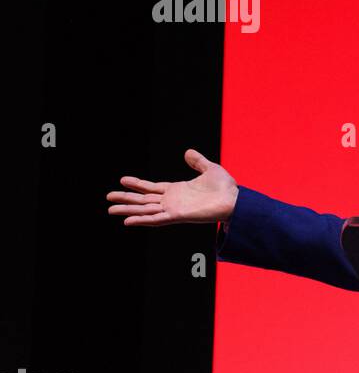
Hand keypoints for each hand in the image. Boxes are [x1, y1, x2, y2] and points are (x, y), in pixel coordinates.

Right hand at [107, 149, 238, 225]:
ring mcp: (174, 209)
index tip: (122, 180)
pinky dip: (142, 219)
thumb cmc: (225, 188)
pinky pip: (156, 219)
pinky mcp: (178, 216)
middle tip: (108, 197)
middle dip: (126, 198)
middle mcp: (172, 200)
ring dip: (128, 209)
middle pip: (143, 200)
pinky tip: (127, 220)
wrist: (236, 199)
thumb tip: (187, 152)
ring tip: (110, 209)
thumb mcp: (210, 169)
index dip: (137, 184)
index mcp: (177, 190)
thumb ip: (197, 161)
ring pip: (145, 210)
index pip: (151, 188)